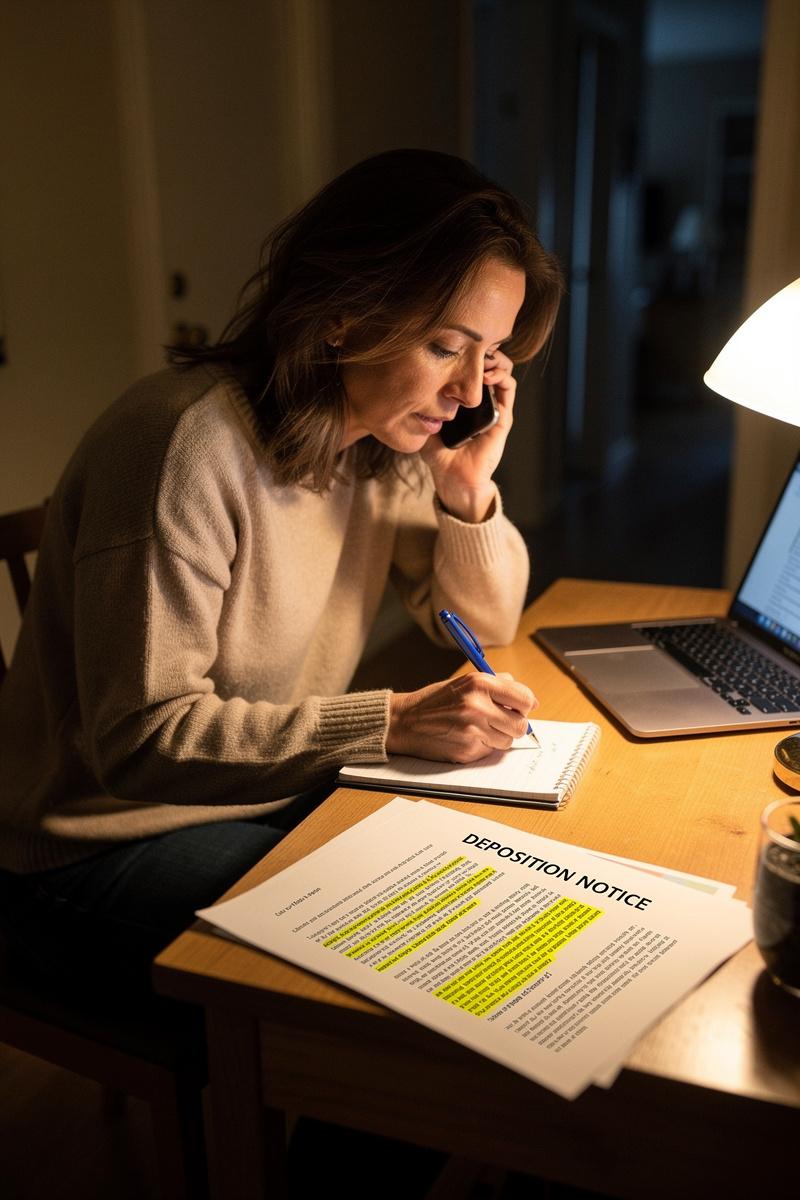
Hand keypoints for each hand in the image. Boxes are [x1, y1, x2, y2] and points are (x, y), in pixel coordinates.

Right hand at [387, 671, 536, 762]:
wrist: (404, 721)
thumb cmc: (435, 701)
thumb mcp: (466, 681)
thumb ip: (498, 684)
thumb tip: (531, 699)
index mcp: (480, 684)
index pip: (525, 699)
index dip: (526, 705)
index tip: (520, 708)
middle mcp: (478, 706)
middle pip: (521, 725)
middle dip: (513, 725)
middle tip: (499, 721)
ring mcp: (473, 730)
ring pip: (507, 741)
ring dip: (498, 737)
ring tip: (478, 728)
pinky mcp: (467, 750)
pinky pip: (490, 751)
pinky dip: (483, 747)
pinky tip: (466, 738)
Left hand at [421, 350, 516, 521]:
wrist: (453, 478)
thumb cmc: (438, 454)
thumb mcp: (423, 422)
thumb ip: (419, 404)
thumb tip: (407, 382)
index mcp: (464, 398)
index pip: (470, 367)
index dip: (467, 352)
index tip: (455, 344)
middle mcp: (481, 399)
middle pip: (489, 363)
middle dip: (482, 350)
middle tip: (472, 347)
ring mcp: (494, 407)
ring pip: (503, 371)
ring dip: (495, 359)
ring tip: (482, 359)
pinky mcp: (503, 417)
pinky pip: (508, 389)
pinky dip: (502, 376)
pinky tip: (487, 375)